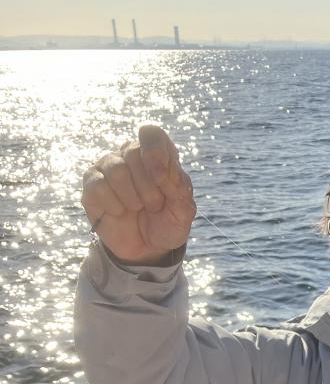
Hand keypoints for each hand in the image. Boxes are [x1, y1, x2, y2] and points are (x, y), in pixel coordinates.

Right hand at [81, 125, 195, 263]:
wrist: (148, 250)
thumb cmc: (167, 224)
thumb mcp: (184, 210)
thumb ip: (181, 187)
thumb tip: (163, 170)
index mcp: (156, 155)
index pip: (151, 133)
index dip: (156, 153)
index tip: (162, 179)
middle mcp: (129, 155)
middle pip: (133, 152)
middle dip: (148, 186)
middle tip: (154, 205)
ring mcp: (108, 169)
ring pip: (116, 168)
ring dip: (132, 197)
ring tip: (138, 208)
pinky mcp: (92, 186)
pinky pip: (99, 186)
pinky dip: (114, 205)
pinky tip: (119, 212)